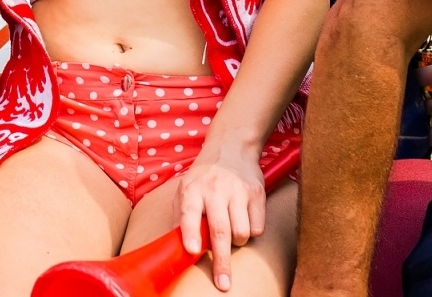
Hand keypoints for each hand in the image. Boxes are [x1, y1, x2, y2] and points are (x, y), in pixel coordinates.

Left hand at [175, 147, 265, 291]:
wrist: (231, 149)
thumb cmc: (204, 178)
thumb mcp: (185, 190)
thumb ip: (180, 218)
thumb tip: (174, 248)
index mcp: (192, 190)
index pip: (189, 213)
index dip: (190, 233)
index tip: (193, 250)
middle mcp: (214, 190)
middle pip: (220, 231)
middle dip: (221, 260)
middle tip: (223, 283)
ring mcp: (237, 191)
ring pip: (241, 233)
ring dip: (237, 241)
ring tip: (230, 231)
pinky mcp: (256, 193)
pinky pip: (258, 227)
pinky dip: (252, 231)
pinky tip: (244, 218)